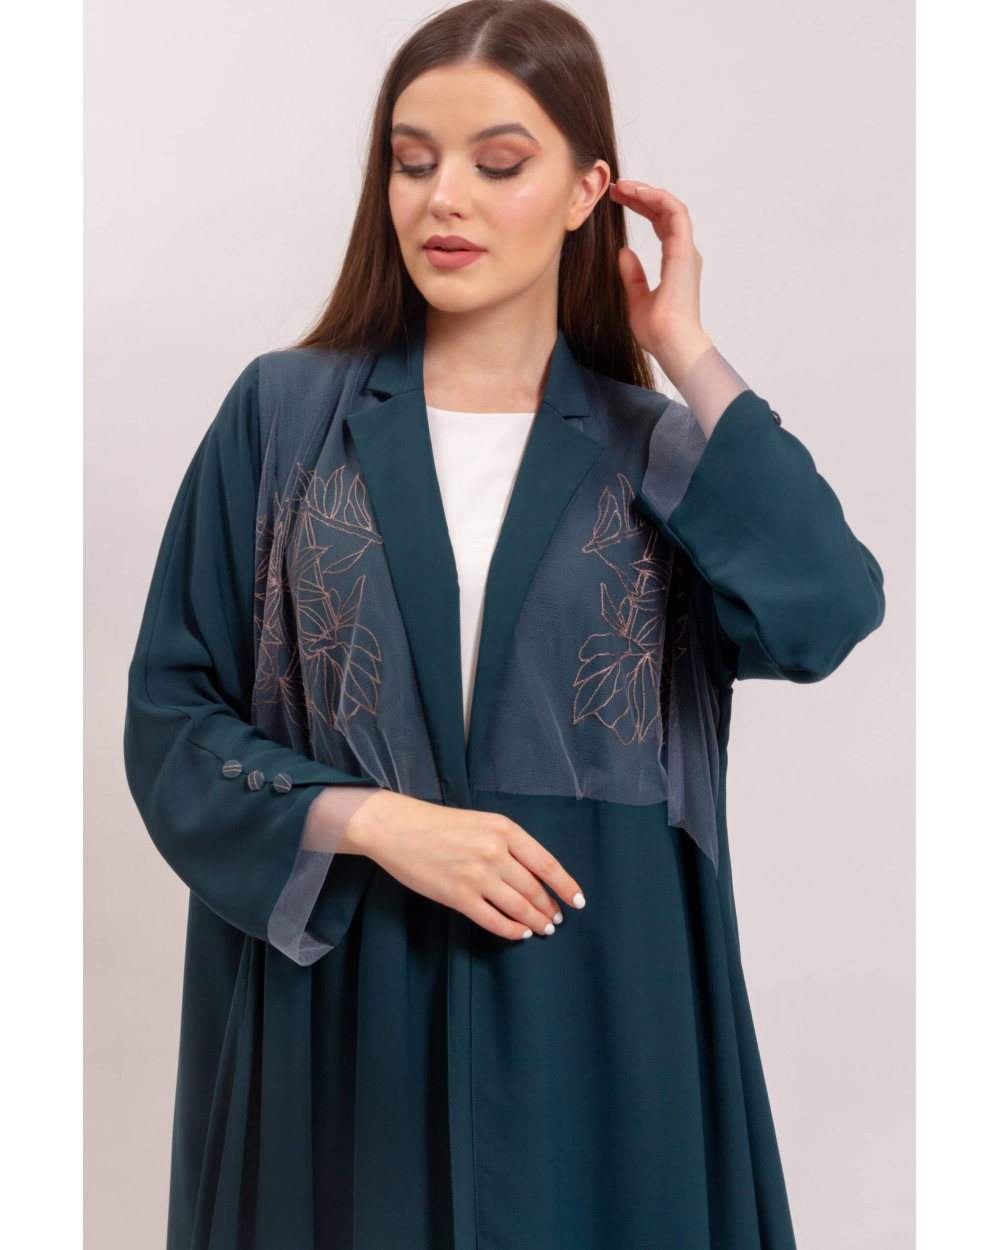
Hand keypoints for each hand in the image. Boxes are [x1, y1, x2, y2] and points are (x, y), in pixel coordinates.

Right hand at [343, 789, 584, 939]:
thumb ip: (508, 844)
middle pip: (534, 889)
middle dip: (549, 908)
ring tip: (544, 928)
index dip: (566, 886)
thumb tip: (534, 874)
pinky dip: (511, 930)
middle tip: (556, 919)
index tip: (578, 901)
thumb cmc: (439, 824)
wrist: (397, 828)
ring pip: (518, 907)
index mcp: (505, 829)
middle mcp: (496, 852)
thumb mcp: (482, 823)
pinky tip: (519, 933)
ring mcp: (477, 876)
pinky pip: (494, 920)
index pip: (547, 864)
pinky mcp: (458, 897)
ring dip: (535, 921)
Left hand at [609, 178, 713, 383]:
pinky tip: (637, 193)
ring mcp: (686, 250)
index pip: (660, 224)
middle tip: (616, 188)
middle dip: (641, 196)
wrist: (670, 343)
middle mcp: (683, 253)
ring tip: (622, 186)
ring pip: (670, 207)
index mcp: (675, 262)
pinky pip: (674, 212)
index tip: (618, 200)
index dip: (641, 207)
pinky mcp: (684, 250)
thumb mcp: (636, 299)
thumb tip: (624, 253)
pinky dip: (657, 198)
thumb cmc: (658, 330)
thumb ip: (633, 276)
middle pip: (664, 212)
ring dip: (647, 192)